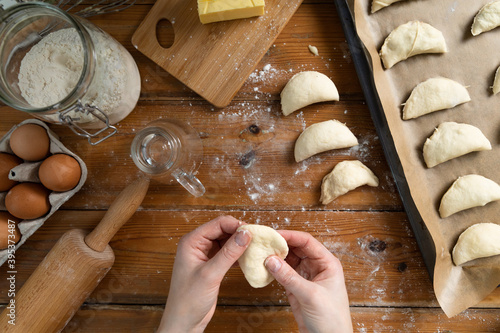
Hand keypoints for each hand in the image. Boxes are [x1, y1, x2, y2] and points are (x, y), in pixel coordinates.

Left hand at [158, 215, 251, 332]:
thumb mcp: (210, 274)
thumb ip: (228, 253)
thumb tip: (245, 234)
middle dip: (240, 233)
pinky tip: (247, 258)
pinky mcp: (211, 264)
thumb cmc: (188, 300)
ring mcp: (204, 254)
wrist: (184, 322)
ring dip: (240, 243)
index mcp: (191, 241)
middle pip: (223, 229)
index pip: (218, 224)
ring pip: (226, 240)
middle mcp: (197, 245)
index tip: (253, 232)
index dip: (236, 225)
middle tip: (257, 240)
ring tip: (255, 248)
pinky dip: (237, 253)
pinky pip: (227, 252)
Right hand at [265, 230, 352, 332]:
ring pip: (288, 259)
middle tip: (263, 242)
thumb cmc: (332, 319)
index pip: (307, 242)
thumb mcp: (310, 295)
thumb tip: (271, 260)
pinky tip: (263, 267)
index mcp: (327, 263)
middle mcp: (316, 266)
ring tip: (260, 252)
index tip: (274, 234)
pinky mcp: (296, 287)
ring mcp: (305, 276)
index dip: (290, 236)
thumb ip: (289, 277)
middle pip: (296, 248)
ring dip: (275, 256)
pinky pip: (283, 272)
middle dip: (280, 244)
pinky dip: (273, 269)